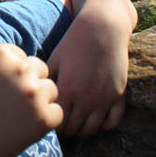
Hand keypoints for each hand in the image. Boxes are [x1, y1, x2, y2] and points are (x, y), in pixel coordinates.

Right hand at [0, 0, 62, 156]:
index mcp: (2, 52)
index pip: (21, 57)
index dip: (6, 76)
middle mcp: (21, 68)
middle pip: (40, 70)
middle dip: (26, 87)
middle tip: (0, 107)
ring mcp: (34, 94)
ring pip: (51, 90)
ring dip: (37, 103)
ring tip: (10, 118)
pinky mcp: (45, 119)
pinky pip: (58, 113)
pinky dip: (44, 123)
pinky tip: (19, 129)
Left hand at [46, 0, 135, 136]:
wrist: (103, 26)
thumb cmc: (74, 41)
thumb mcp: (55, 59)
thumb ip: (46, 82)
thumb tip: (36, 100)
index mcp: (67, 89)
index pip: (55, 120)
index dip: (48, 122)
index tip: (44, 119)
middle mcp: (86, 98)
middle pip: (73, 129)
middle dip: (64, 130)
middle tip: (57, 125)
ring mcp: (105, 98)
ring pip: (92, 129)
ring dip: (82, 130)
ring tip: (74, 124)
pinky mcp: (119, 94)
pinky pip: (114, 121)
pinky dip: (104, 126)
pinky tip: (95, 119)